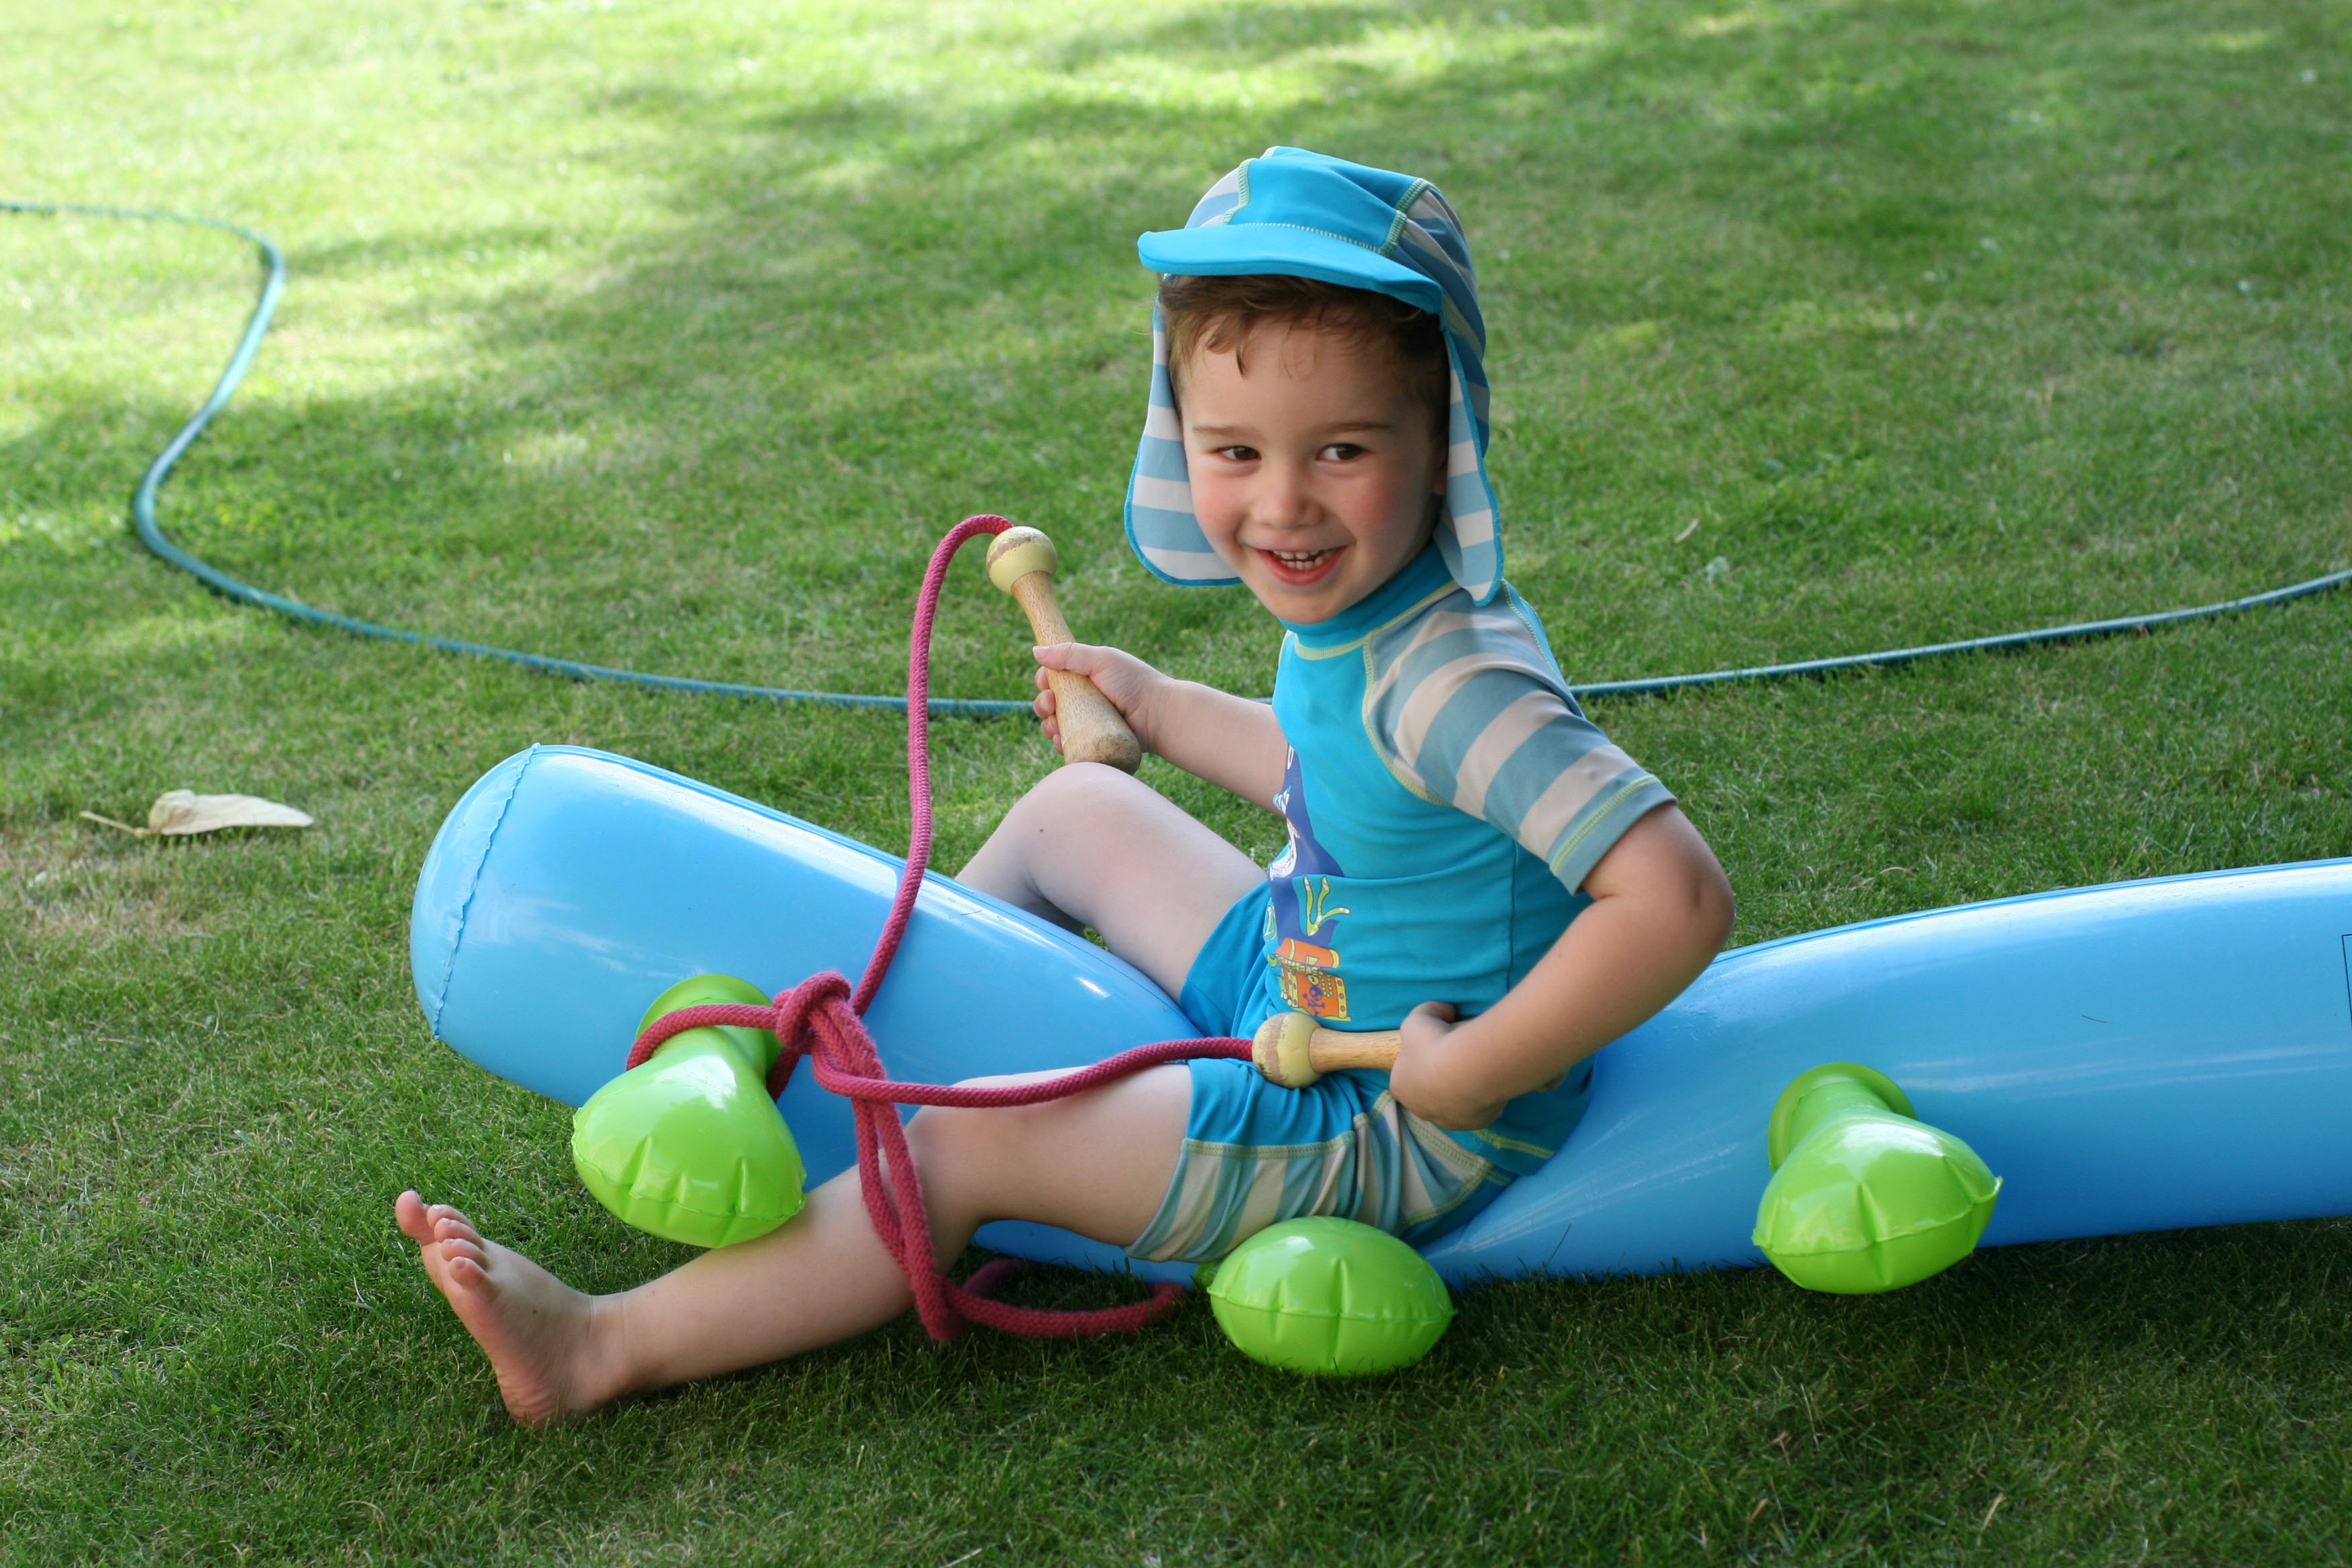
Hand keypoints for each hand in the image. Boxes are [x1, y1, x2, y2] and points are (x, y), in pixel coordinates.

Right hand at [1031, 643, 1164, 756]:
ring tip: (1056, 725)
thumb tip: (1036, 650)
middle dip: (1043, 704)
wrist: (1159, 715)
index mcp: (1086, 677)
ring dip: (1048, 725)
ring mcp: (1089, 723)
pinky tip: (1061, 741)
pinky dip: (1060, 743)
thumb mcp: (1102, 660)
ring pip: (1056, 726)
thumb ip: (1069, 653)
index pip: (1054, 679)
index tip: (1044, 682)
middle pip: (1051, 704)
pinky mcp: (1093, 743)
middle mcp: (1085, 700)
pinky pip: (1070, 745)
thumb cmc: (1134, 682)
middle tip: (1051, 704)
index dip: (1044, 681)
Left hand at [1385, 1002, 1505, 1130]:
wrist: (1469, 1067)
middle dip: (1438, 1080)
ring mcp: (1448, 1120)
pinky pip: (1478, 1110)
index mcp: (1401, 1087)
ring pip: (1453, 1105)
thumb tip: (1445, 1011)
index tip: (1434, 1047)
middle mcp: (1420, 1109)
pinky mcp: (1475, 1123)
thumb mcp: (1420, 1016)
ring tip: (1475, 1070)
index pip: (1404, 1076)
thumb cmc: (1435, 1042)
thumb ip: (1428, 1011)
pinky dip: (1482, 1098)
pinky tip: (1488, 1082)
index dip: (1418, 1061)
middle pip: (1427, 1094)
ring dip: (1460, 1091)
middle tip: (1455, 1059)